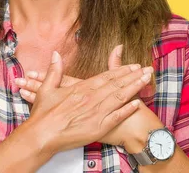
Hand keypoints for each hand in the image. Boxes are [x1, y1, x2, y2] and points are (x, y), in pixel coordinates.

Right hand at [22, 48, 153, 156]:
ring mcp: (96, 113)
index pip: (106, 76)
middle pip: (117, 85)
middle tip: (147, 69)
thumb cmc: (43, 115)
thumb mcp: (46, 89)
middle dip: (133, 76)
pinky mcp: (98, 128)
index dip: (121, 70)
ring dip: (135, 88)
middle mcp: (92, 98)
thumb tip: (56, 53)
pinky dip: (127, 110)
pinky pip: (116, 117)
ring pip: (120, 98)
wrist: (41, 136)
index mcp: (82, 88)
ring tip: (147, 80)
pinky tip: (138, 104)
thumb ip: (54, 70)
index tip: (133, 65)